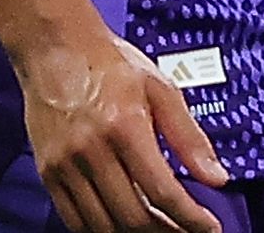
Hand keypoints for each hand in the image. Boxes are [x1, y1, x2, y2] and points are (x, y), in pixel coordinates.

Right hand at [13, 30, 227, 232]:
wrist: (56, 50)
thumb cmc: (113, 65)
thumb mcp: (162, 89)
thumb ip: (190, 137)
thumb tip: (217, 178)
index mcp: (125, 127)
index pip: (162, 191)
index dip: (189, 218)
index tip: (209, 229)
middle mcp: (91, 152)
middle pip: (132, 216)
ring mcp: (65, 166)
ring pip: (102, 225)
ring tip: (162, 232)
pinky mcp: (47, 174)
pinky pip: (73, 219)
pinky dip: (100, 231)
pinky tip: (123, 227)